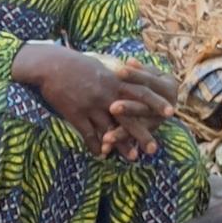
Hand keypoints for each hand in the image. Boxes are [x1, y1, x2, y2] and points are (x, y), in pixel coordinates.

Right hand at [23, 49, 154, 156]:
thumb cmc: (74, 64)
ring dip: (121, 146)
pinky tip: (101, 155)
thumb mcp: (99, 66)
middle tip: (154, 149)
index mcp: (114, 80)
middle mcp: (106, 94)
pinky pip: (88, 134)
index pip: (141, 91)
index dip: (156, 102)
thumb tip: (125, 77)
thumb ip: (113, 77)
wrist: (50, 65)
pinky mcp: (76, 113)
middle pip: (130, 116)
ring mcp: (91, 105)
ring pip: (110, 129)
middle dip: (143, 133)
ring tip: (132, 158)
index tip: (170, 113)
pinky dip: (96, 146)